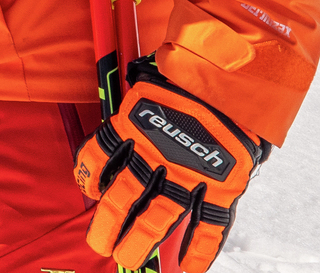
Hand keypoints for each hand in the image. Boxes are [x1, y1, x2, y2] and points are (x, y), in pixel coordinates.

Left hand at [74, 60, 269, 271]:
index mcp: (132, 125)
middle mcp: (155, 154)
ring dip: (140, 241)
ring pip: (157, 218)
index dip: (88, 176)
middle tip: (100, 244)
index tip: (88, 190)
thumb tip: (127, 85)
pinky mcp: (220, 185)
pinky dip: (201, 249)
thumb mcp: (149, 73)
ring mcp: (188, 173)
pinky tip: (188, 269)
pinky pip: (209, 225)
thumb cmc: (186, 67)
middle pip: (123, 198)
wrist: (231, 72)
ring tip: (128, 259)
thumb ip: (136, 91)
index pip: (99, 156)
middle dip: (109, 225)